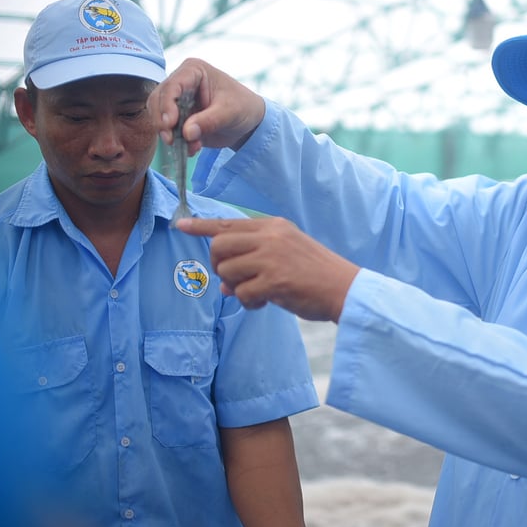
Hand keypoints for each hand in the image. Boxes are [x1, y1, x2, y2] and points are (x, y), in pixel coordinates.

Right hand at [149, 58, 265, 154]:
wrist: (250, 122)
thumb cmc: (243, 107)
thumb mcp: (230, 112)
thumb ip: (208, 121)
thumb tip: (186, 133)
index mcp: (193, 71)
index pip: (172, 85)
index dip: (167, 104)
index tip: (169, 124)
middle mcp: (181, 83)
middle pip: (158, 100)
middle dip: (162, 121)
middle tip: (170, 140)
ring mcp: (178, 101)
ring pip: (159, 116)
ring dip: (170, 133)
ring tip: (189, 147)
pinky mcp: (179, 118)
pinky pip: (169, 130)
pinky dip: (177, 141)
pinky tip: (193, 149)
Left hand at [178, 216, 359, 321]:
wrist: (344, 289)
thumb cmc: (316, 273)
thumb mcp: (286, 254)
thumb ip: (254, 261)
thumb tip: (224, 284)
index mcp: (274, 226)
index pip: (229, 223)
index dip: (202, 226)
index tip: (181, 225)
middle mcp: (270, 237)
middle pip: (219, 246)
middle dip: (218, 266)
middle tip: (234, 279)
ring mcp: (271, 258)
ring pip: (227, 271)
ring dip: (236, 287)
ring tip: (257, 293)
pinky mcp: (274, 281)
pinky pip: (241, 294)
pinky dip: (249, 303)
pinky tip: (266, 302)